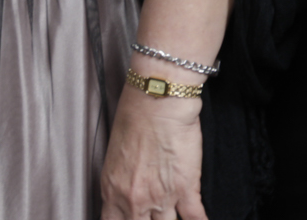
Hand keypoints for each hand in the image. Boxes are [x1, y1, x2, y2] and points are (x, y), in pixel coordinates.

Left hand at [99, 82, 205, 219]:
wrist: (157, 98)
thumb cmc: (135, 115)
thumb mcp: (115, 154)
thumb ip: (121, 180)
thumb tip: (126, 194)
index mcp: (112, 188)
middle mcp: (134, 198)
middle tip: (151, 216)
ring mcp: (161, 198)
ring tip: (171, 215)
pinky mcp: (185, 189)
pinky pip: (195, 219)